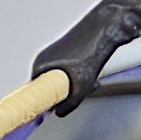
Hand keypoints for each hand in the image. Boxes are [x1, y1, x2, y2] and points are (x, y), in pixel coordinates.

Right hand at [32, 0, 140, 114]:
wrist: (107, 27)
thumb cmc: (92, 48)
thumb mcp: (81, 85)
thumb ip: (69, 103)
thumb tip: (60, 112)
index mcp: (41, 65)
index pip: (33, 93)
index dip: (42, 104)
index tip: (45, 112)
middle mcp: (45, 59)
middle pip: (49, 88)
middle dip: (65, 95)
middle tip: (77, 95)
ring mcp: (56, 56)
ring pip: (62, 81)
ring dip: (75, 88)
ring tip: (89, 83)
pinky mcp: (68, 54)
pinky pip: (70, 74)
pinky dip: (81, 79)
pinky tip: (93, 77)